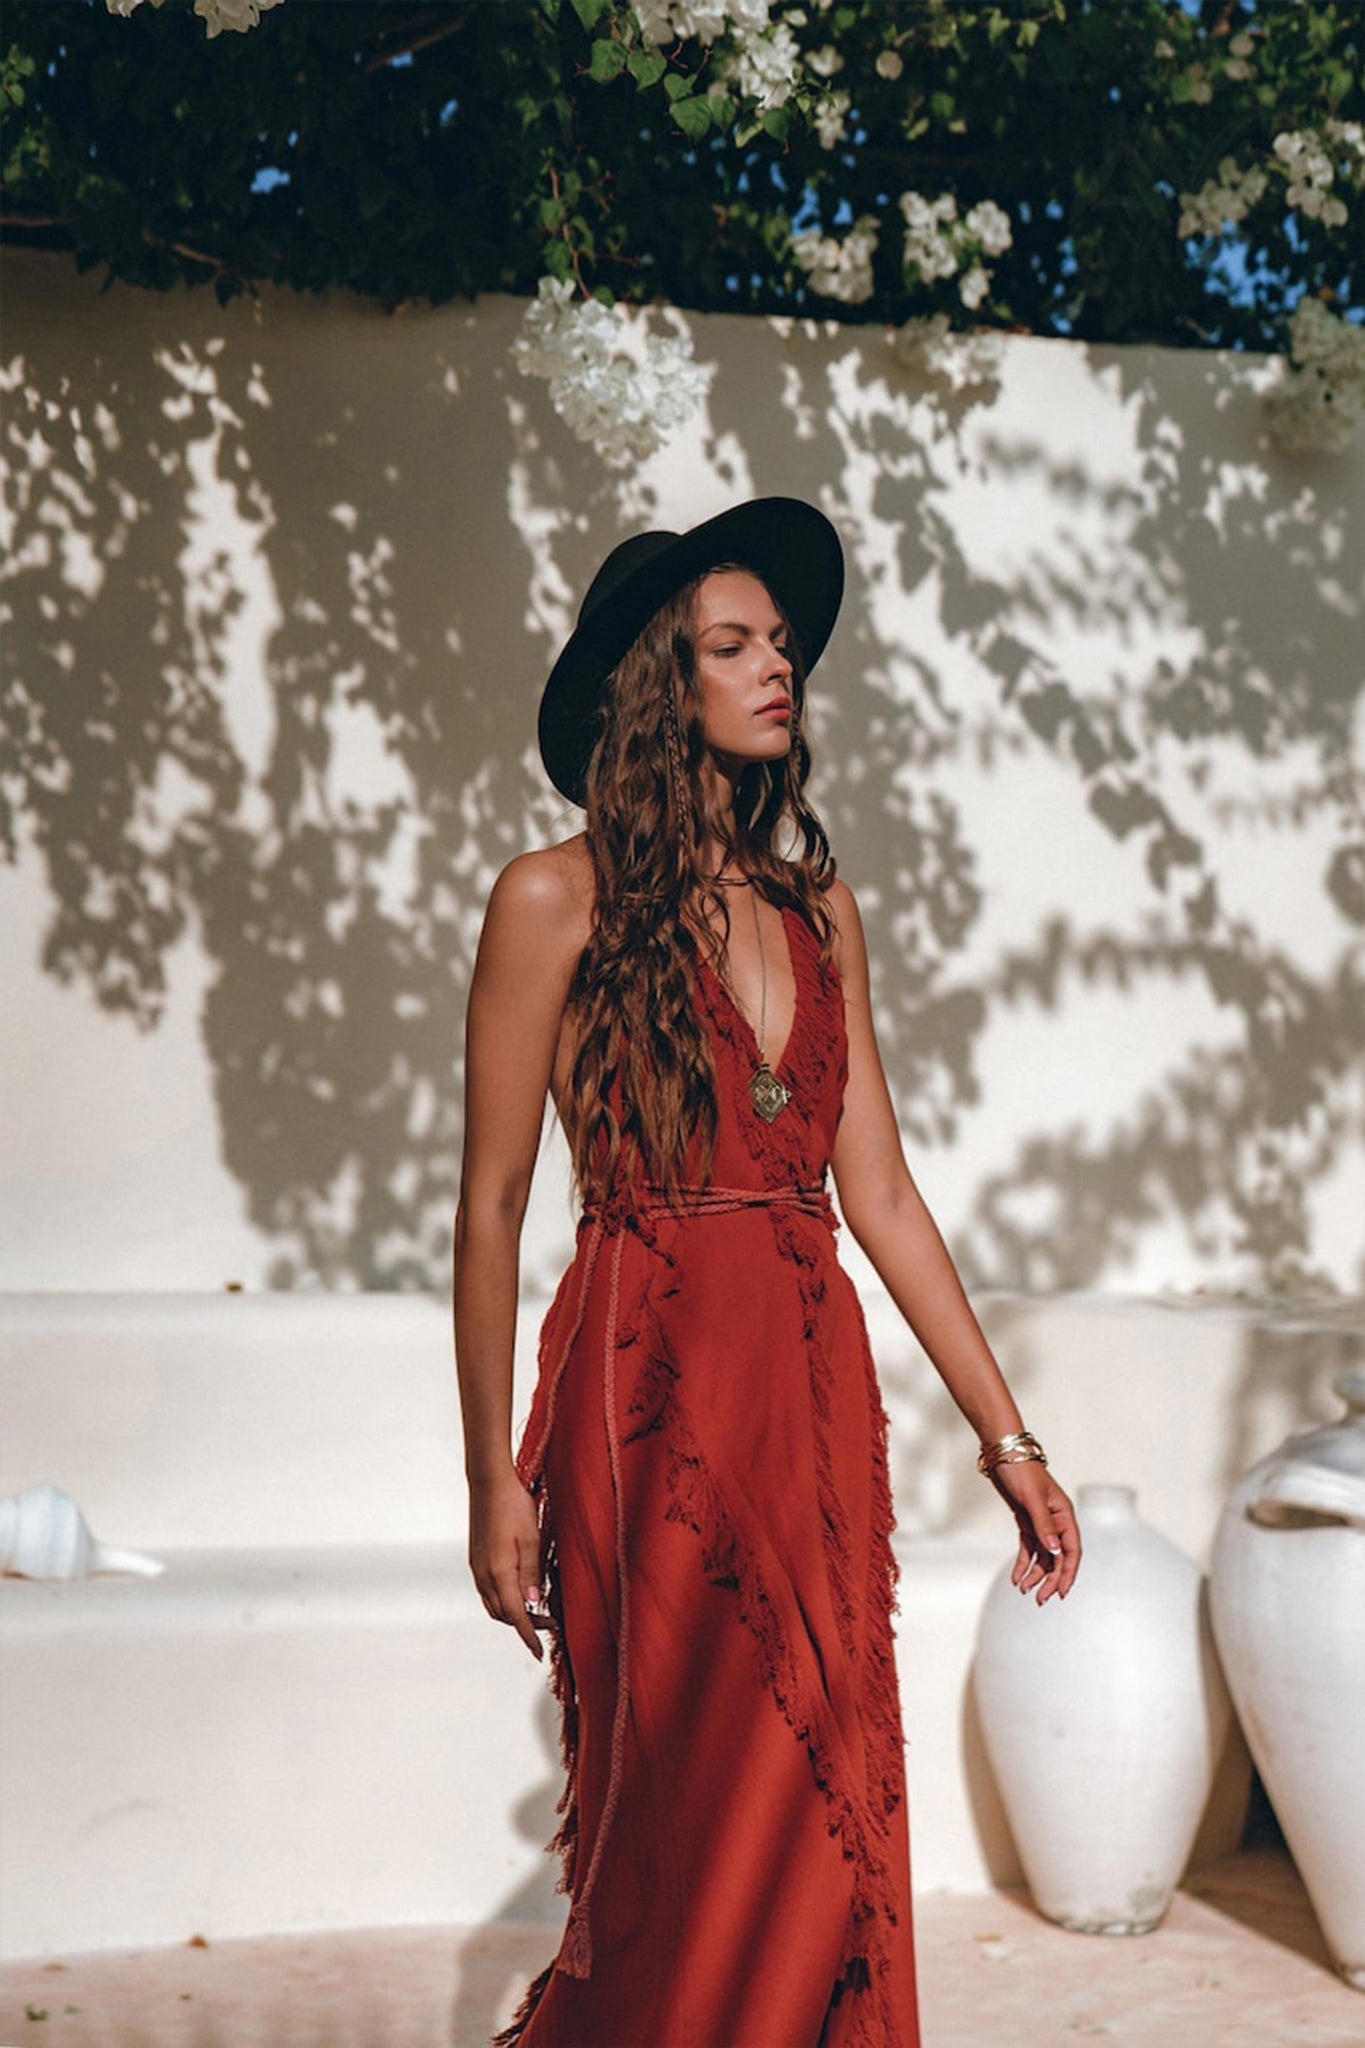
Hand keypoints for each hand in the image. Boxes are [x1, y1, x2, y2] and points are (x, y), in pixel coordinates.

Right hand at [468, 1466, 550, 1659]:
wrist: (489, 1482)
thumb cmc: (513, 1506)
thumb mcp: (531, 1540)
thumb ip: (531, 1574)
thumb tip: (533, 1604)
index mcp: (499, 1573)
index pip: (515, 1616)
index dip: (528, 1636)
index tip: (539, 1652)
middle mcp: (483, 1575)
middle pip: (502, 1614)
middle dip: (523, 1625)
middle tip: (548, 1624)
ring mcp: (477, 1567)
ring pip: (493, 1604)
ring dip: (512, 1613)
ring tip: (535, 1611)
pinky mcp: (476, 1559)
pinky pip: (488, 1591)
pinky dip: (503, 1600)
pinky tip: (518, 1591)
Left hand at [991, 1460, 1080, 1605]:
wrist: (1002, 1453)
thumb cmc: (1020, 1471)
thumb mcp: (1032, 1498)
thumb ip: (1043, 1525)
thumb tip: (1055, 1551)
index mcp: (1064, 1515)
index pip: (1072, 1550)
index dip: (1068, 1573)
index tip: (1061, 1593)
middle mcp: (1056, 1521)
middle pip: (1058, 1557)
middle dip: (1050, 1579)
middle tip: (1040, 1600)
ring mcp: (1041, 1522)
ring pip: (1043, 1556)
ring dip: (1035, 1573)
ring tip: (1023, 1590)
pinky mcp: (1027, 1521)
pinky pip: (1028, 1548)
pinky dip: (1023, 1563)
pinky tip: (1017, 1578)